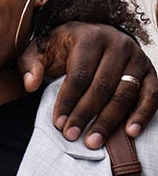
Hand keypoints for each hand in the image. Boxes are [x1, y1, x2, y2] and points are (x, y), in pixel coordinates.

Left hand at [18, 21, 156, 148]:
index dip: (68, 101)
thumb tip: (29, 85)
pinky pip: (151, 95)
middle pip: (102, 86)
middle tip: (72, 136)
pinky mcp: (150, 71)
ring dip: (109, 120)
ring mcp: (137, 58)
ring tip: (94, 141)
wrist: (96, 34)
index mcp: (89, 37)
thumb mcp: (42, 48)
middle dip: (85, 114)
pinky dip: (142, 114)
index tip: (58, 123)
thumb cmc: (66, 46)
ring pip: (125, 93)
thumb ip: (31, 64)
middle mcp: (117, 45)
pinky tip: (130, 132)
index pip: (79, 75)